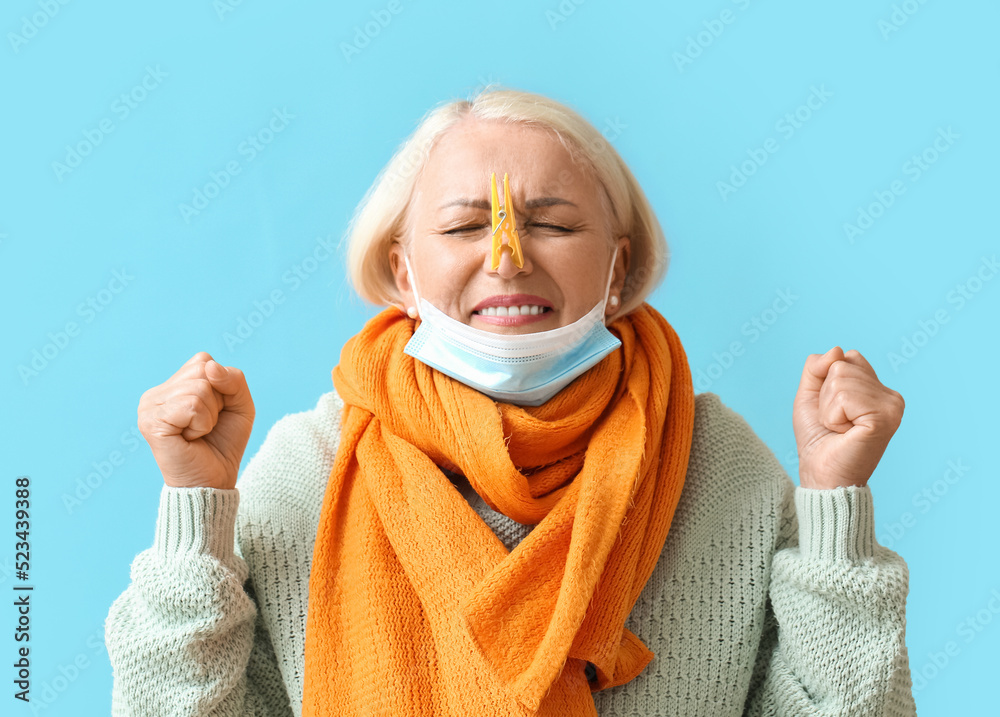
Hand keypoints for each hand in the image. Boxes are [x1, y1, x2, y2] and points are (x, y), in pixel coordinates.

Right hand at [137, 351, 254, 489]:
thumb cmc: (223, 443)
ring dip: (210, 415)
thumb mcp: (239, 404)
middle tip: (205, 426)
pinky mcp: (151, 422)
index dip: (221, 388)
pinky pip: (192, 405)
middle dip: (217, 401)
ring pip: (199, 388)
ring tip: (197, 433)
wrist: (213, 481)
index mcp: (170, 387)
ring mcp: (149, 407)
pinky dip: (202, 423)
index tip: (213, 414)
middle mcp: (154, 394)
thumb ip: (233, 378)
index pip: (204, 361)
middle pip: (202, 371)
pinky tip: (190, 438)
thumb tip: (210, 367)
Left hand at [792, 347, 903, 489]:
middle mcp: (891, 396)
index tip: (834, 410)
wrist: (821, 474)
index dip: (825, 382)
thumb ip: (817, 366)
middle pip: (841, 364)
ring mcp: (892, 406)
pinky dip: (833, 415)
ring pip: (840, 377)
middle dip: (825, 395)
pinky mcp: (885, 417)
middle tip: (835, 423)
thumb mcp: (810, 394)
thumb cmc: (818, 438)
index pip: (845, 357)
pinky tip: (845, 432)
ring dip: (828, 407)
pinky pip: (843, 395)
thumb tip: (837, 351)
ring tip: (840, 428)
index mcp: (878, 389)